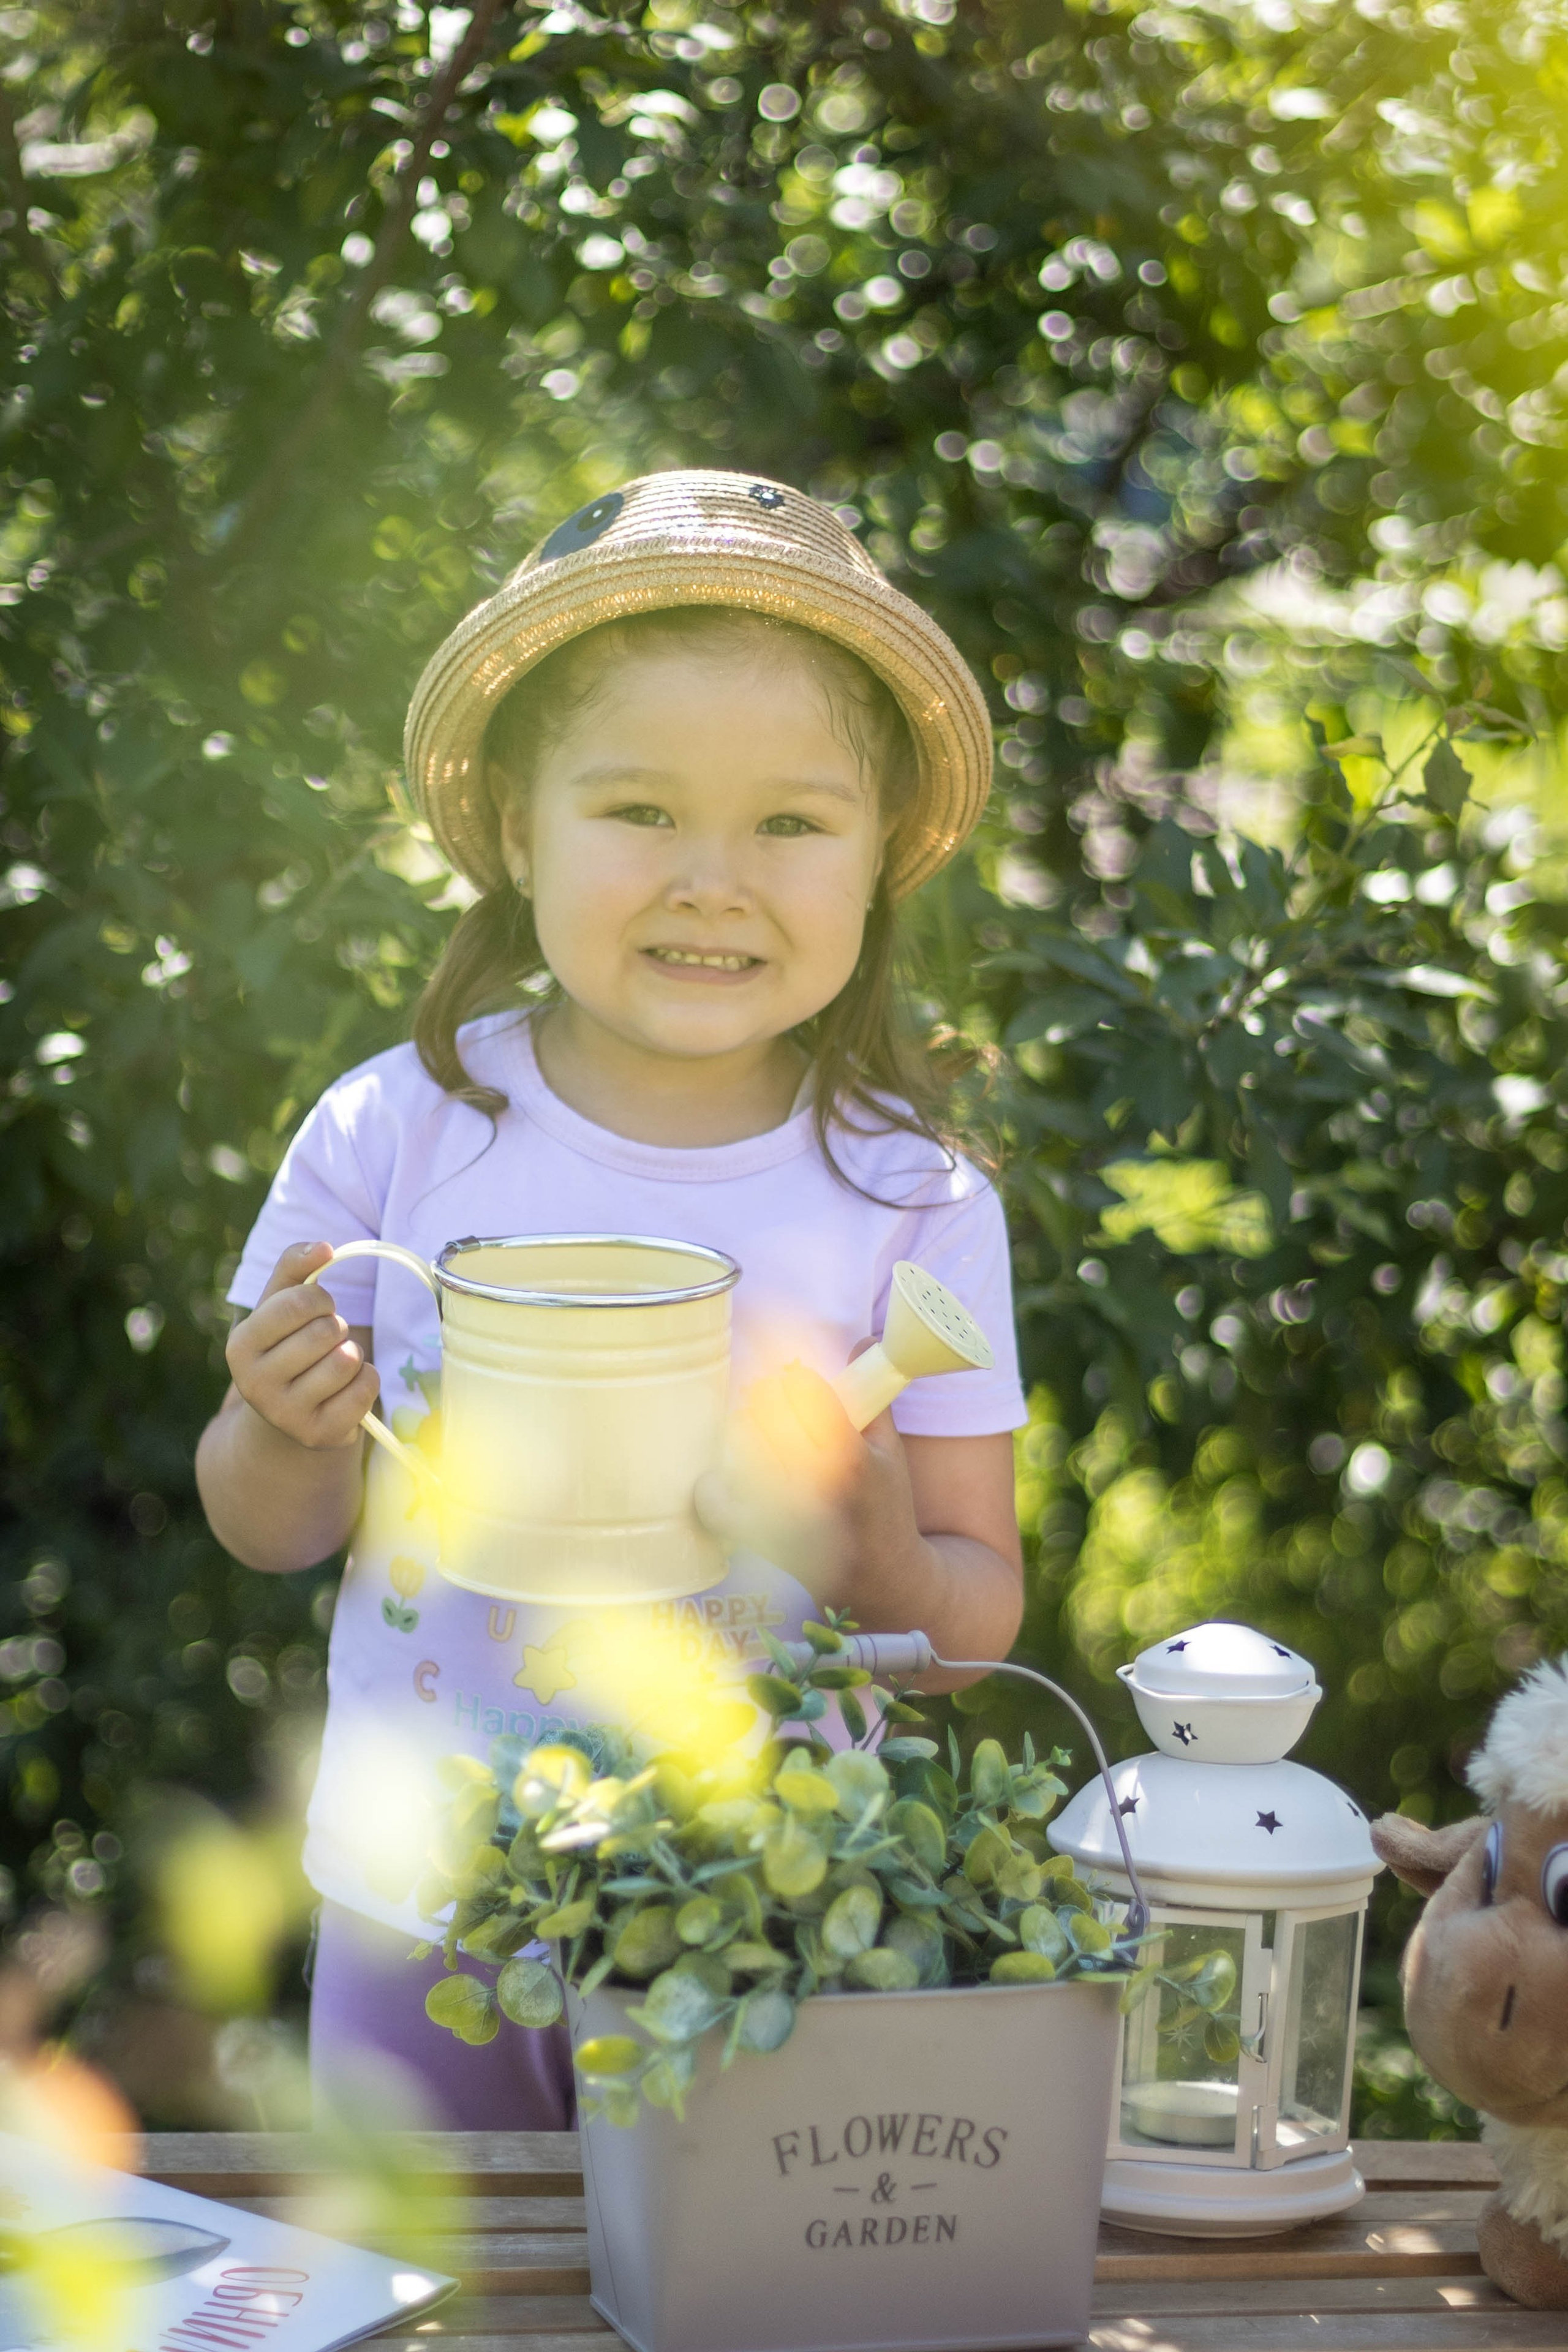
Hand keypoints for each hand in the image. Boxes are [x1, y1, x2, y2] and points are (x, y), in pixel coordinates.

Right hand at [225, 1241, 378, 1450]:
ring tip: (335, 1364)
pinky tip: (347, 1388)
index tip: (318, 1309)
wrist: (286, 1416)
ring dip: (352, 1354)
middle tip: (326, 1341)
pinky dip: (367, 1380)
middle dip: (337, 1328)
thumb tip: (325, 1246)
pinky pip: (365, 1388)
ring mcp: (285, 1414)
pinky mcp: (319, 1434)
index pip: (298, 1303)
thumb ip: (296, 1266)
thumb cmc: (286, 1347)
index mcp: (240, 1346)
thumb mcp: (279, 1304)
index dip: (321, 1299)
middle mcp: (254, 1384)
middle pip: (326, 1332)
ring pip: (347, 1360)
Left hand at [697, 1351, 924, 1607]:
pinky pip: (711, 1491)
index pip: (805, 1391)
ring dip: (745, 1427)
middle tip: (773, 1396)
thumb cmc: (885, 1505)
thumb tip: (858, 1339)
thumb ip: (871, 1394)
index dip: (795, 1376)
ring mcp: (775, 1515)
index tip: (796, 1376)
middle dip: (767, 1395)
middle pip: (764, 1410)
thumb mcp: (890, 1449)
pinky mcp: (751, 1537)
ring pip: (736, 1442)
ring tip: (760, 1430)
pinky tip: (737, 1470)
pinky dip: (717, 1475)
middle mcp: (810, 1488)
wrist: (878, 1579)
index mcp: (851, 1461)